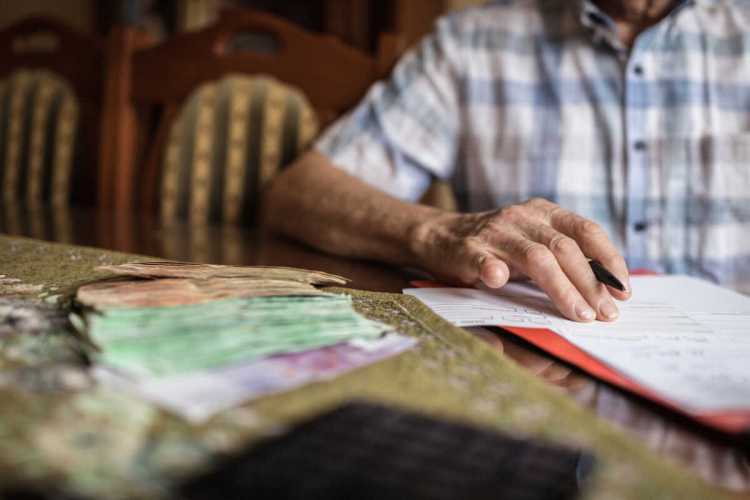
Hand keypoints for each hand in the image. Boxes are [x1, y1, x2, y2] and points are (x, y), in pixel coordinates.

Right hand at [411, 198, 629, 321]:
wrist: (442, 236)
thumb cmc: (499, 246)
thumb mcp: (535, 241)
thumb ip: (566, 256)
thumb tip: (609, 288)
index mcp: (545, 212)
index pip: (586, 231)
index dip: (609, 260)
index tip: (623, 291)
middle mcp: (523, 217)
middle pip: (565, 249)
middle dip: (590, 284)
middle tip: (605, 314)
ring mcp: (495, 232)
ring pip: (536, 258)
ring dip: (562, 288)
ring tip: (578, 314)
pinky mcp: (468, 250)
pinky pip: (484, 260)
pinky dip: (494, 270)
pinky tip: (499, 282)